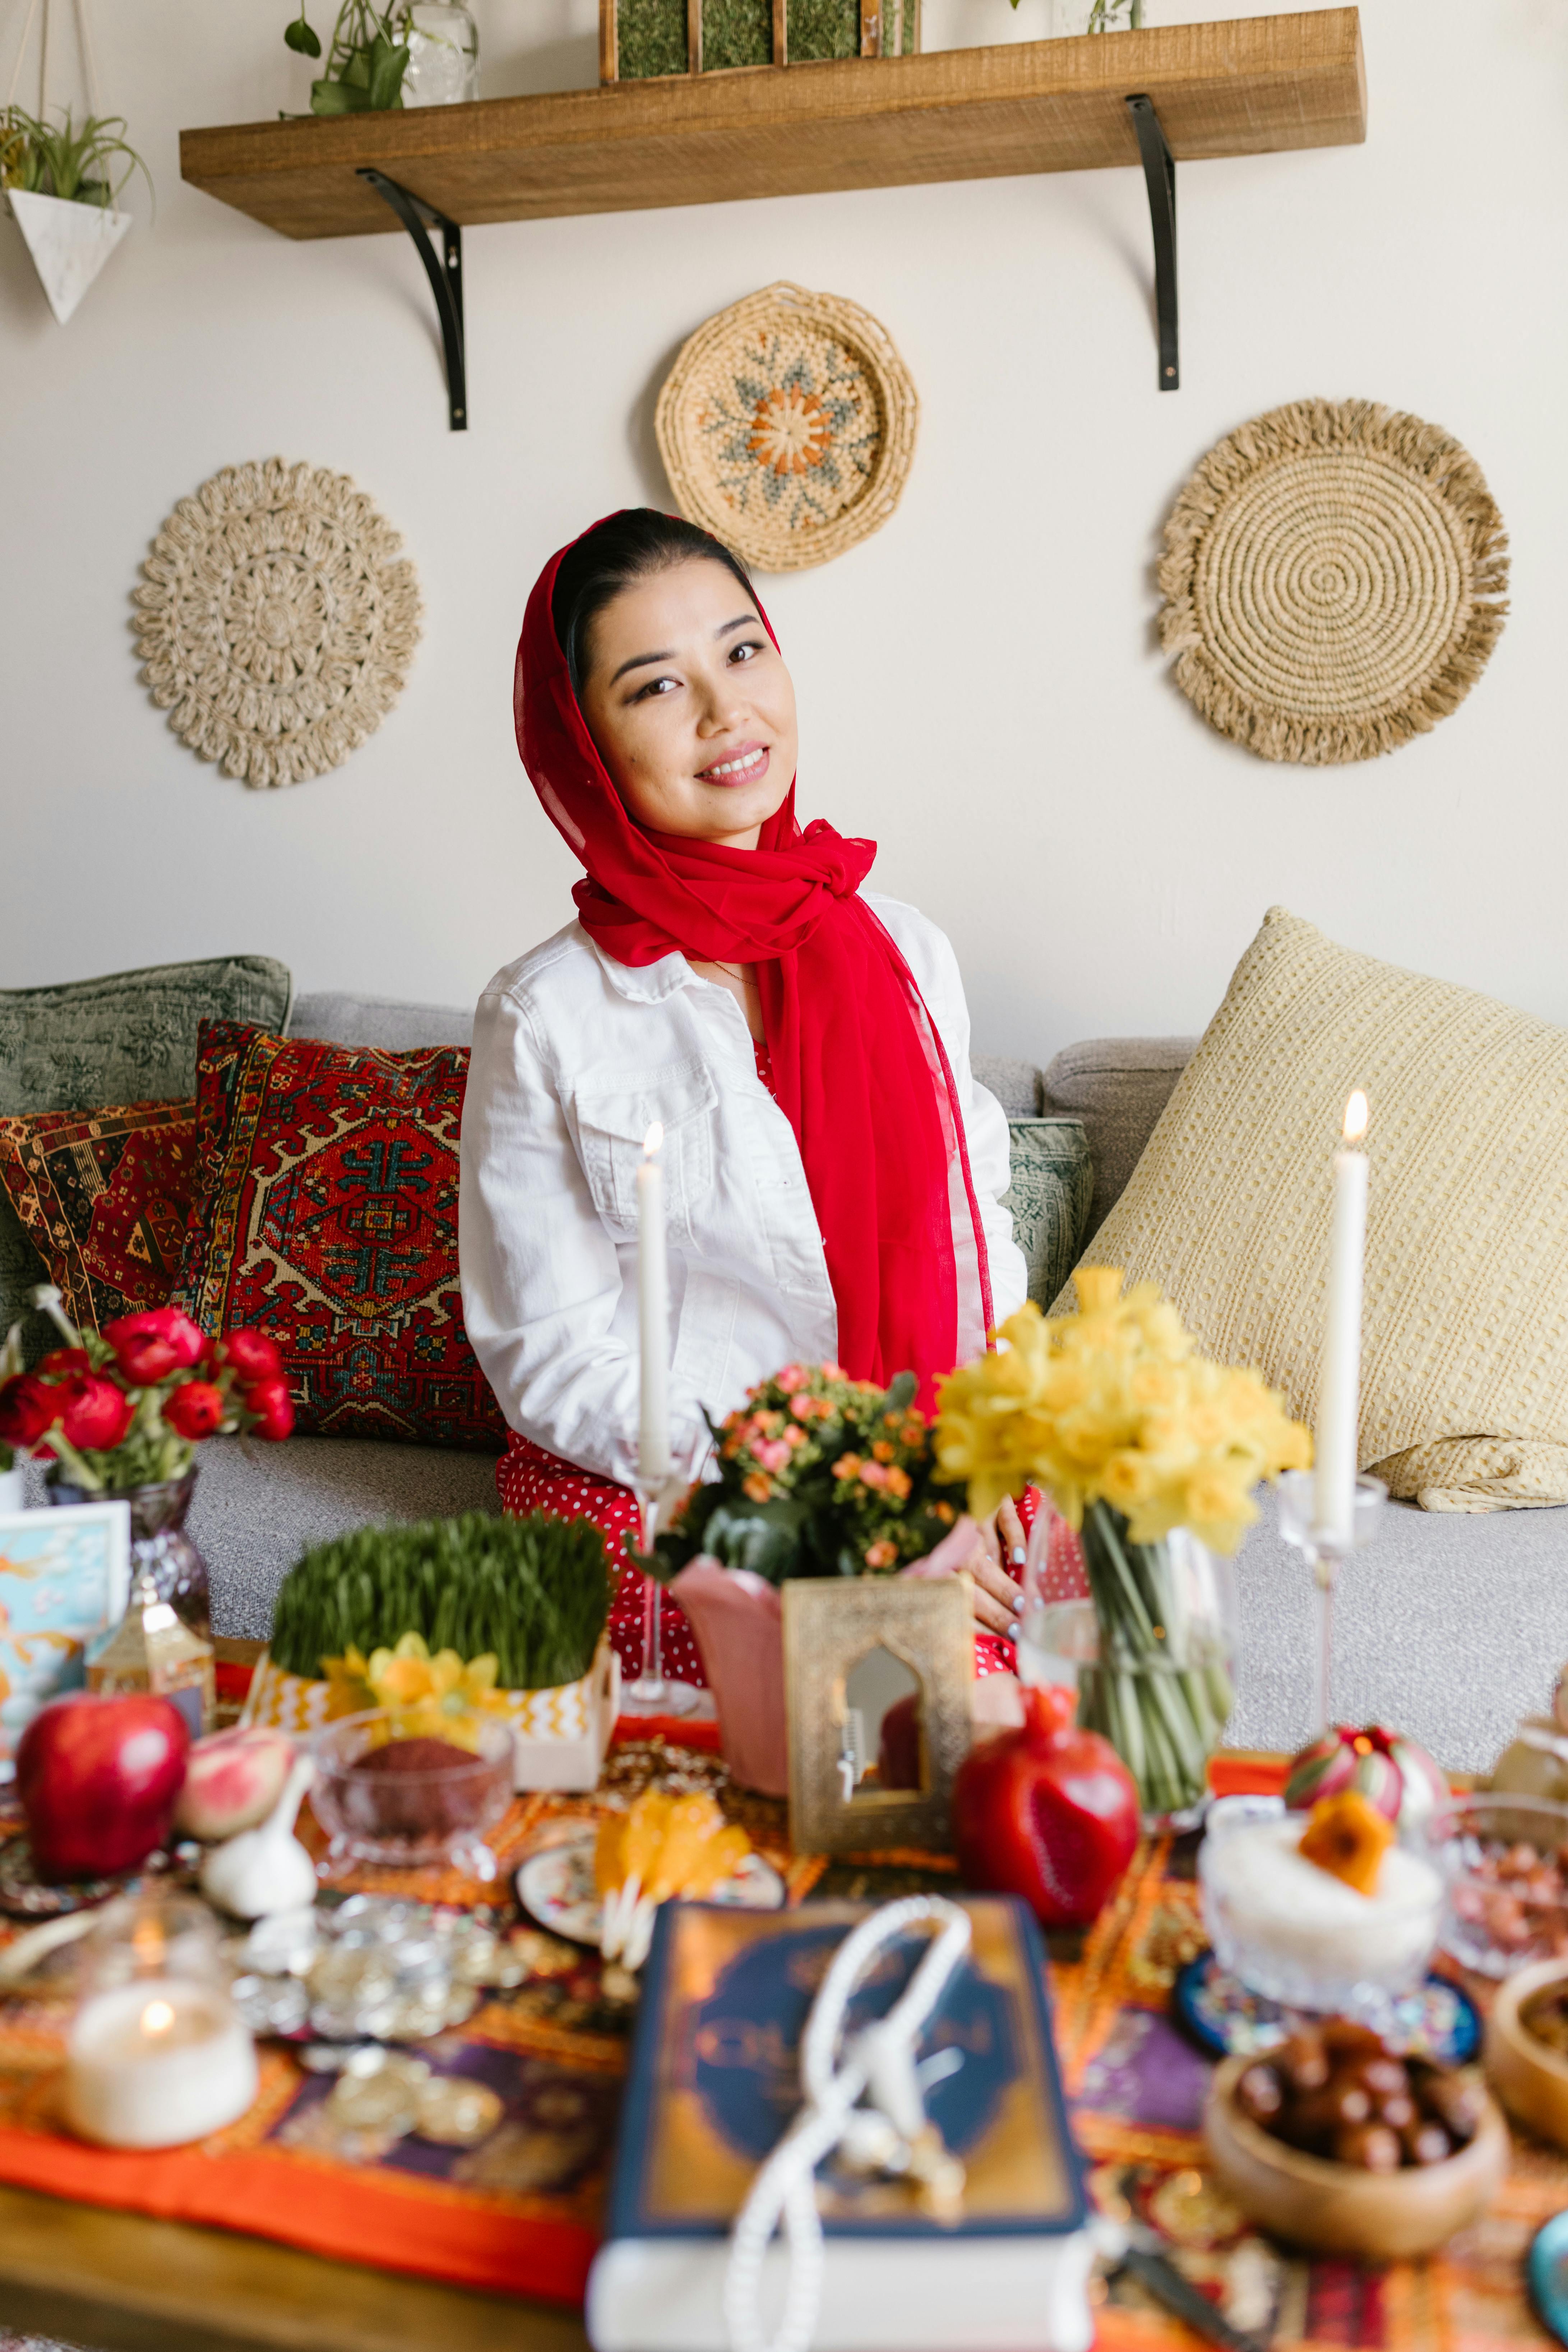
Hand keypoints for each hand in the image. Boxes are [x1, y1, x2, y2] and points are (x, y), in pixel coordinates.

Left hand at [961, 1494, 1026, 1640]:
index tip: (999, 1644)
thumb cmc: (982, 1575)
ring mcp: (974, 1532)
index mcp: (946, 1579)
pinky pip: (1003, 1524)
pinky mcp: (993, 1513)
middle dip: (995, 1612)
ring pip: (984, 1560)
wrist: (979, 1526)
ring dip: (1004, 1585)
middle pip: (970, 1587)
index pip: (957, 1607)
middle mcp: (955, 1555)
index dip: (978, 1628)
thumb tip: (1002, 1651)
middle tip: (1018, 1629)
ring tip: (1025, 1604)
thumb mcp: (976, 1594)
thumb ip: (982, 1617)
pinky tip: (1024, 1560)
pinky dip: (1014, 1541)